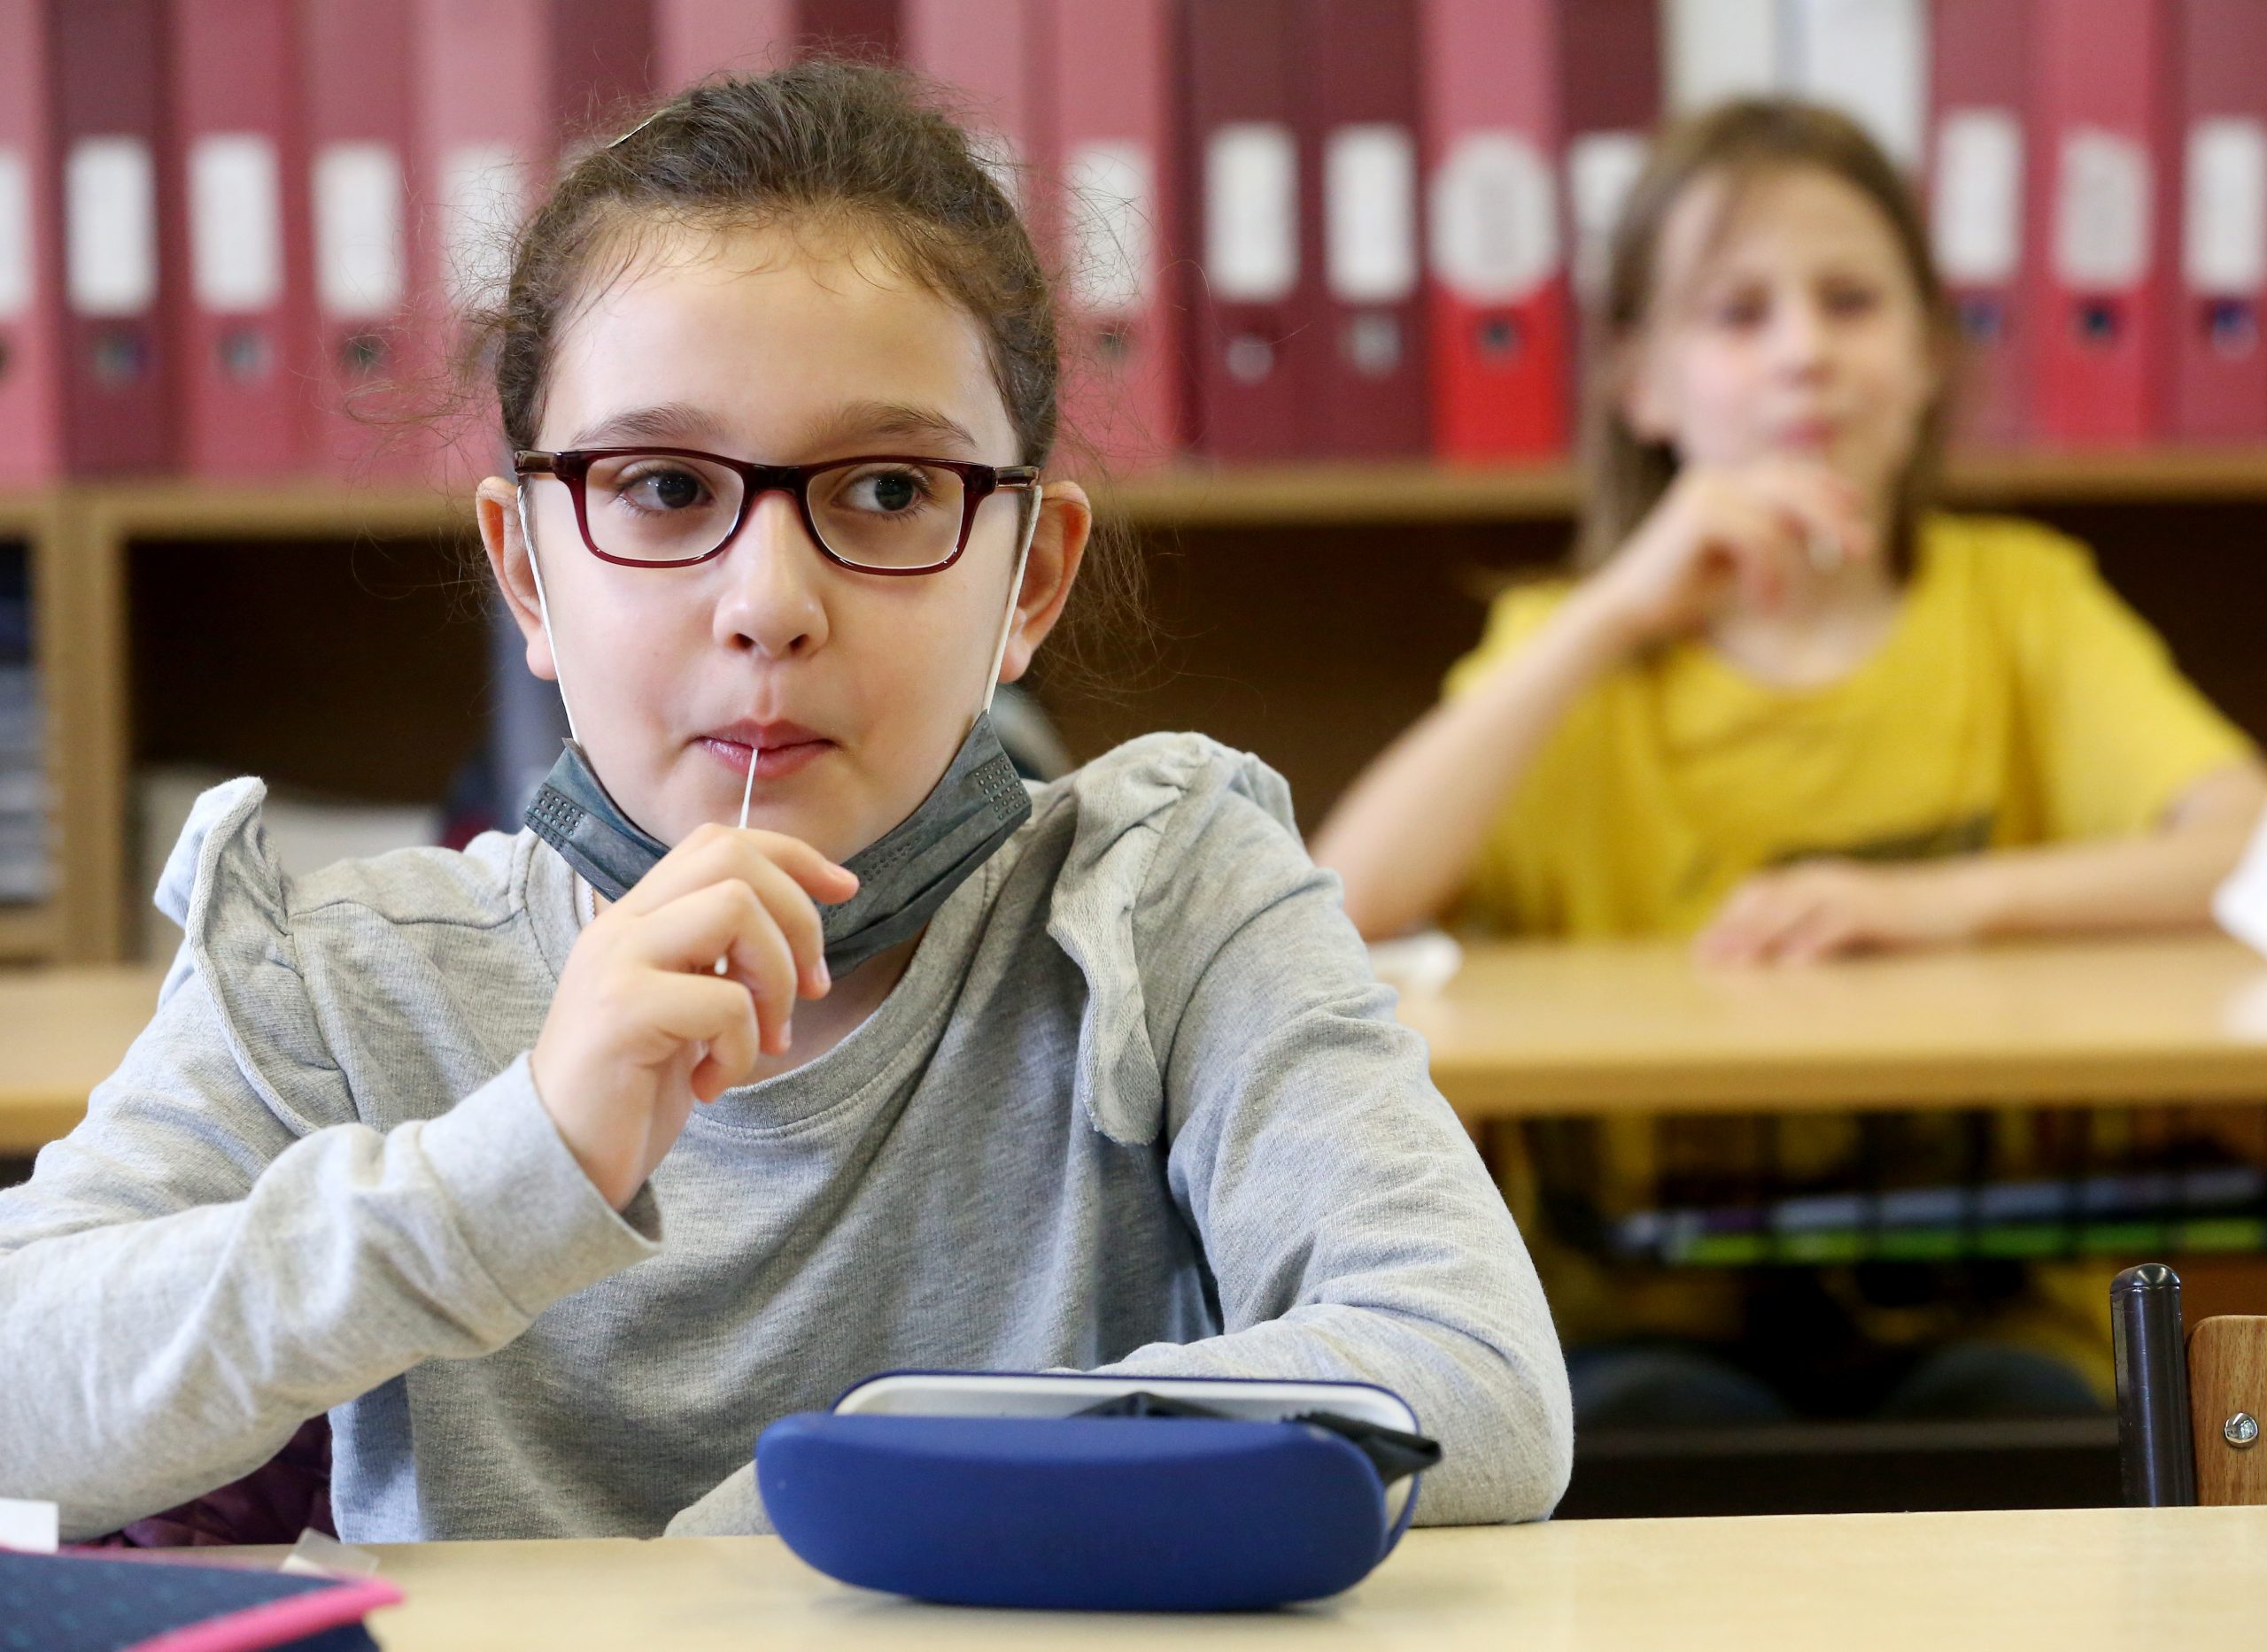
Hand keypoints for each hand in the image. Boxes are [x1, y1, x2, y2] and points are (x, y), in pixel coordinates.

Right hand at [530, 823, 858, 1207]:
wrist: (557, 1159)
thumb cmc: (631, 1088)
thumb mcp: (684, 1006)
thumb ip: (719, 959)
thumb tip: (799, 924)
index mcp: (637, 918)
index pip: (720, 843)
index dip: (793, 856)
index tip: (845, 889)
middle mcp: (620, 926)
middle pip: (733, 859)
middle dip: (798, 917)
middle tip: (811, 988)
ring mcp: (617, 963)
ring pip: (736, 910)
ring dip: (776, 980)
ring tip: (766, 1041)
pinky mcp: (623, 1012)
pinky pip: (725, 1000)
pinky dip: (742, 1048)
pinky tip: (713, 1084)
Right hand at [1576, 458, 1874, 650]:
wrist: (1629, 611)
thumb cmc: (1685, 592)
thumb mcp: (1745, 560)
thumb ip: (1780, 537)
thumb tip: (1831, 526)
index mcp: (1722, 482)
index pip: (1789, 471)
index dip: (1828, 486)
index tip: (1858, 510)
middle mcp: (1714, 478)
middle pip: (1794, 485)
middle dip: (1832, 517)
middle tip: (1862, 550)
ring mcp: (1706, 491)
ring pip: (1781, 513)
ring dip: (1795, 560)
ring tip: (1782, 602)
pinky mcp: (1700, 515)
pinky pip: (1761, 539)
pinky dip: (1768, 576)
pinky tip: (1763, 605)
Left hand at [1693, 858, 1987, 966]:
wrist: (1960, 902)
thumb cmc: (1898, 923)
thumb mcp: (1843, 930)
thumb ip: (1807, 938)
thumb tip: (1768, 965)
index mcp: (1809, 880)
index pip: (1754, 894)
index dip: (1726, 920)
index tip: (1701, 950)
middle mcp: (1820, 878)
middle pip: (1763, 902)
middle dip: (1731, 932)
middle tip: (1703, 960)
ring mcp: (1846, 889)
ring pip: (1791, 910)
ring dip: (1759, 938)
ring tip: (1734, 965)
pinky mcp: (1873, 907)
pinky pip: (1835, 924)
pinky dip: (1811, 943)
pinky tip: (1792, 966)